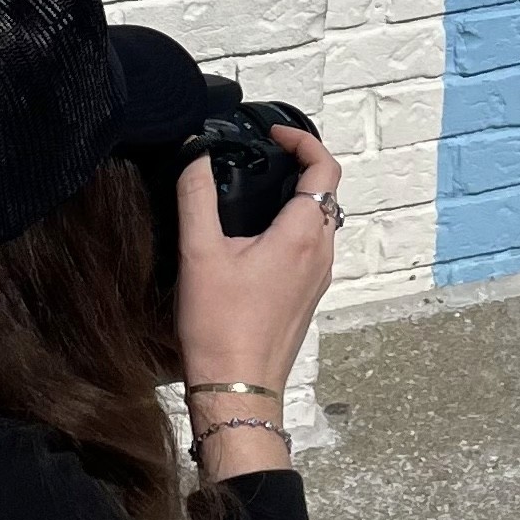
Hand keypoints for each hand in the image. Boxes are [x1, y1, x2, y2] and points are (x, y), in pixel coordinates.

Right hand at [175, 126, 338, 476]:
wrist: (237, 386)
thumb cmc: (220, 326)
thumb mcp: (199, 252)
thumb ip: (195, 195)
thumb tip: (194, 153)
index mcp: (303, 235)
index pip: (325, 168)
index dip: (303, 140)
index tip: (272, 133)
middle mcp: (320, 253)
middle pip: (326, 193)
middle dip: (300, 165)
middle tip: (263, 154)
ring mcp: (317, 277)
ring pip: (320, 221)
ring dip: (297, 197)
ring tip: (256, 188)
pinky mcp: (307, 295)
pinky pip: (310, 247)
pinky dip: (293, 226)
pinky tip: (255, 234)